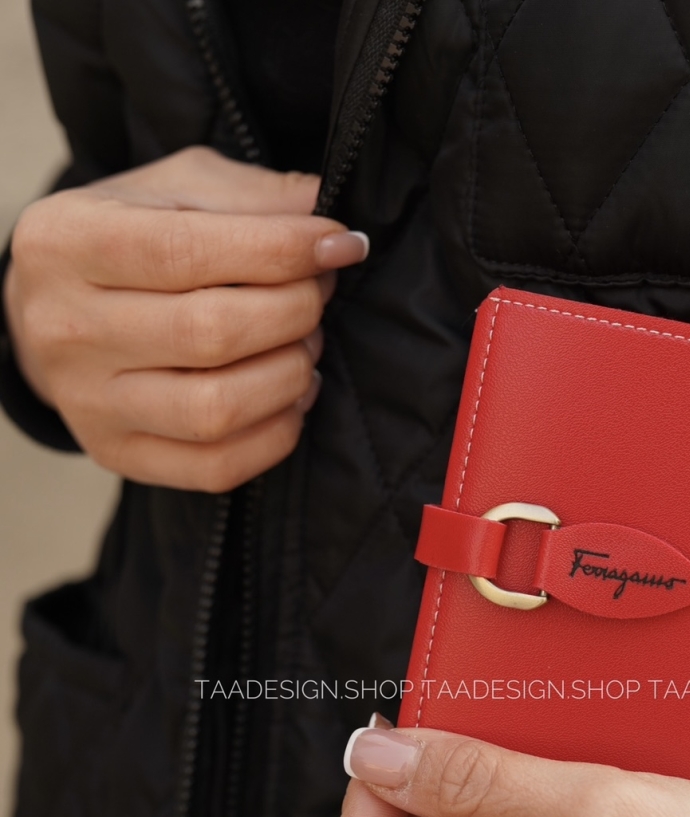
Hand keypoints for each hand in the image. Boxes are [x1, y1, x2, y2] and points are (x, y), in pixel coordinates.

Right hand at [2, 146, 368, 490]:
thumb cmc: (135, 239)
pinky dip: (277, 433)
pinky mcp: (119, 453)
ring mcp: (89, 402)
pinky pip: (217, 467)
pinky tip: (290, 396)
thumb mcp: (181, 190)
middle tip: (317, 296)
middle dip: (294, 312)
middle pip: (210, 333)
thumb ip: (257, 199)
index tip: (340, 245)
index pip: (186, 252)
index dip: (281, 250)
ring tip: (304, 345)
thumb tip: (336, 226)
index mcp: (69, 242)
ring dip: (289, 375)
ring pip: (216, 409)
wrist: (65, 309)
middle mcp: (65, 328)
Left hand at [314, 724, 689, 816]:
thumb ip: (474, 781)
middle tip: (479, 724)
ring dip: (479, 792)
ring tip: (533, 748)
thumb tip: (374, 754)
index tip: (394, 742)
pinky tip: (552, 775)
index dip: (363, 811)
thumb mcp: (595, 815)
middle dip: (432, 787)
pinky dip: (516, 809)